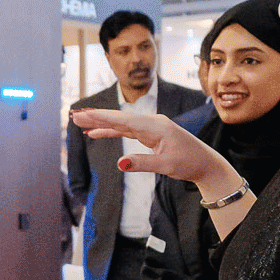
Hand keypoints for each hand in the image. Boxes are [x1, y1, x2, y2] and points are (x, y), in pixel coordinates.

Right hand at [71, 107, 238, 195]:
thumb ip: (142, 163)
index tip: (84, 114)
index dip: (102, 117)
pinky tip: (97, 133)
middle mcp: (152, 122)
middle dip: (96, 117)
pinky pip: (127, 130)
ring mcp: (151, 127)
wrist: (205, 164)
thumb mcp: (166, 166)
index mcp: (156, 127)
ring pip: (121, 123)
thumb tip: (119, 164)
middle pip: (119, 118)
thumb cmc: (189, 163)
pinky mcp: (150, 133)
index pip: (124, 121)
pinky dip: (112, 130)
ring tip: (80, 123)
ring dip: (101, 123)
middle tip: (74, 115)